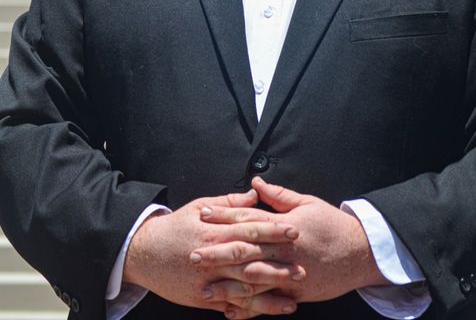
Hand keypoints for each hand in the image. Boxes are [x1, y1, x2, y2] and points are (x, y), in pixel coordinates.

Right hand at [123, 188, 303, 314]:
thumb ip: (229, 203)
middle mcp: (213, 255)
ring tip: (293, 295)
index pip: (249, 228)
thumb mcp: (200, 206)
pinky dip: (249, 310)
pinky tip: (268, 311)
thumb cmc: (176, 227)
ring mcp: (208, 279)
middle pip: (250, 259)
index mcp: (215, 230)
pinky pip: (230, 305)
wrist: (144, 253)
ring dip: (269, 292)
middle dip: (277, 263)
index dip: (273, 229)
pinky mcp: (203, 298)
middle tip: (302, 266)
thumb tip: (255, 195)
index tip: (295, 229)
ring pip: (243, 287)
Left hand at [196, 178, 386, 317]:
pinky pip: (268, 301)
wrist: (359, 252)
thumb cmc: (331, 224)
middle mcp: (284, 249)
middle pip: (246, 251)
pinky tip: (230, 311)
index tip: (203, 214)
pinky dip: (249, 308)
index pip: (248, 219)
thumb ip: (278, 195)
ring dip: (227, 285)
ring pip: (254, 280)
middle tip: (193, 253)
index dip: (224, 216)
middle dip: (218, 252)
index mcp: (284, 225)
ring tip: (204, 288)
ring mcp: (290, 273)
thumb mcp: (307, 202)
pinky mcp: (296, 293)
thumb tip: (254, 184)